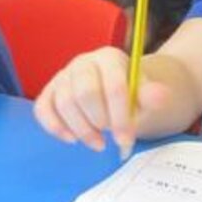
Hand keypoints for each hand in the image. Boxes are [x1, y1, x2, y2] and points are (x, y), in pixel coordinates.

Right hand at [32, 47, 173, 154]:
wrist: (120, 94)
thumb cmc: (133, 96)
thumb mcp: (148, 97)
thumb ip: (152, 96)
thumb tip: (158, 95)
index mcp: (110, 58)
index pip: (113, 85)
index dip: (120, 116)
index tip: (126, 140)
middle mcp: (83, 62)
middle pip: (84, 93)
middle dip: (98, 122)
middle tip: (110, 140)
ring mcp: (63, 76)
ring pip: (63, 103)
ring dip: (80, 129)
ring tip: (98, 143)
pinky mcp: (49, 92)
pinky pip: (43, 109)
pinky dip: (55, 127)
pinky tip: (72, 140)